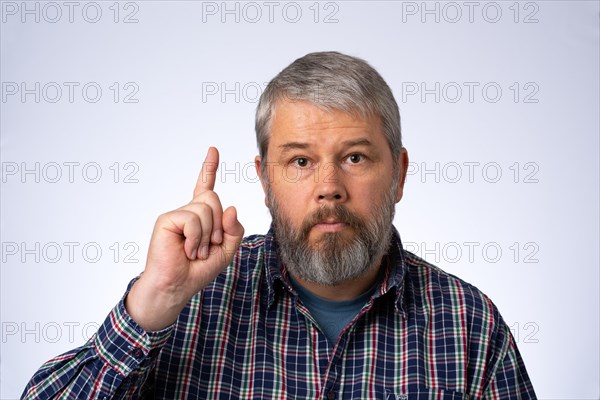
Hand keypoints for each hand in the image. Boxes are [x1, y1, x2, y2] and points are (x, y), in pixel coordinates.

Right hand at [126, 147, 244, 330]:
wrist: (177, 286)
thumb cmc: (198, 269)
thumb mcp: (226, 250)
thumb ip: (234, 230)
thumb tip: (231, 208)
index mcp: (202, 216)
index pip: (206, 187)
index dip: (209, 168)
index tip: (213, 150)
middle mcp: (188, 211)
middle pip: (214, 198)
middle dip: (218, 226)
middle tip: (208, 247)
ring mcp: (177, 214)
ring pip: (206, 208)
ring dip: (207, 235)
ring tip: (195, 251)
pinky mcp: (167, 219)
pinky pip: (193, 219)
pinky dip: (196, 238)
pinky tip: (187, 250)